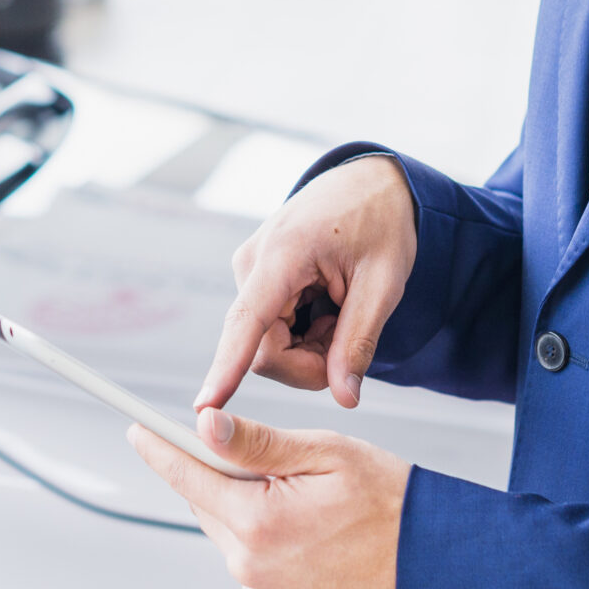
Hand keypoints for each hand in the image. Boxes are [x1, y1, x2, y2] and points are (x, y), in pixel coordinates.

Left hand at [128, 408, 409, 588]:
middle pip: (207, 500)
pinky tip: (309, 523)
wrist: (435, 572)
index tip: (136, 429)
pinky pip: (249, 553)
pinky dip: (264, 530)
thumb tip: (206, 425)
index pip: (188, 474)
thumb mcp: (327, 455)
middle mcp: (250, 564)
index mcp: (258, 522)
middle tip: (275, 457)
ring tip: (306, 495)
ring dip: (246, 502)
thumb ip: (258, 443)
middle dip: (224, 470)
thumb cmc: (393, 507)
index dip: (160, 446)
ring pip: (228, 526)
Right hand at [197, 154, 415, 411]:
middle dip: (310, 362)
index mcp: (284, 254)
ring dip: (309, 348)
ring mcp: (249, 270)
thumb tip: (344, 397)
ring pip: (267, 345)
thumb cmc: (380, 222)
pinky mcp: (254, 278)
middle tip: (351, 341)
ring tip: (342, 311)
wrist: (370, 181)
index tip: (204, 407)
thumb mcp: (384, 282)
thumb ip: (358, 341)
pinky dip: (303, 334)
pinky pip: (269, 330)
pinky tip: (327, 306)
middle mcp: (253, 262)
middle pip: (264, 350)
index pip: (247, 322)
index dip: (226, 369)